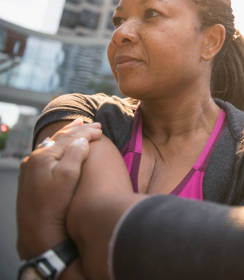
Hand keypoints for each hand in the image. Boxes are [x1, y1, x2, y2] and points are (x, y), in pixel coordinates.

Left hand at [17, 118, 101, 258]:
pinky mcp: (30, 179)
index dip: (86, 131)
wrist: (37, 232)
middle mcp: (33, 160)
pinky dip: (58, 146)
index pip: (69, 137)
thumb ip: (75, 153)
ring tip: (76, 127)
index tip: (100, 129)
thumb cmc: (55, 206)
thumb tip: (81, 140)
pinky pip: (46, 153)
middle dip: (76, 130)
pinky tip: (60, 146)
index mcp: (43, 156)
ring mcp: (29, 170)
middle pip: (58, 138)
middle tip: (91, 123)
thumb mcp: (69, 177)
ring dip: (66, 136)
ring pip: (51, 145)